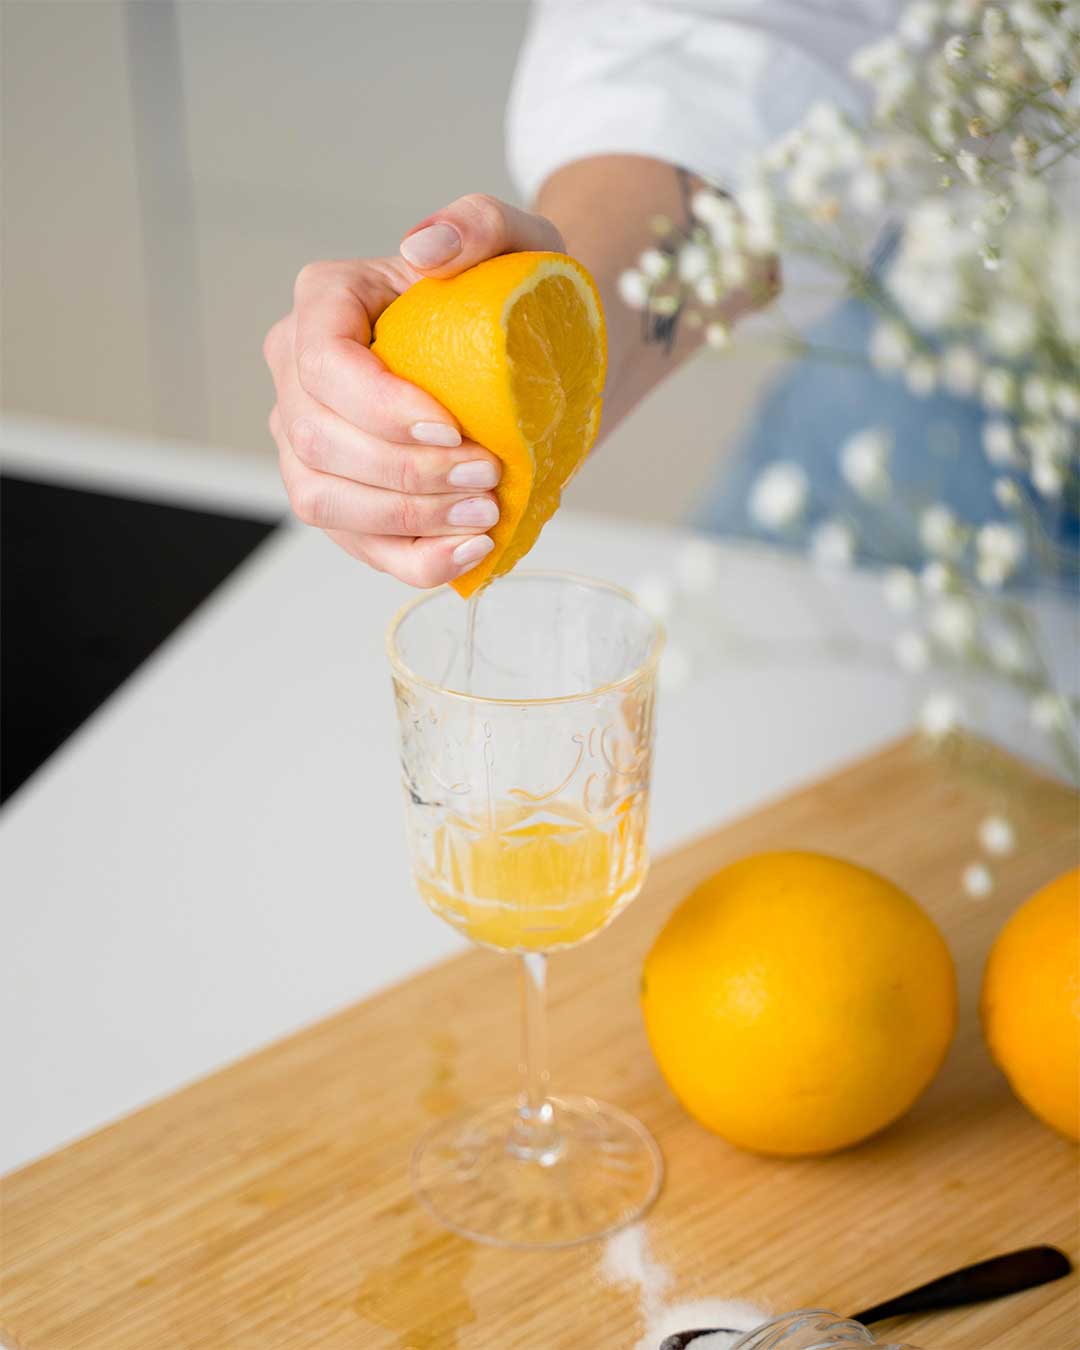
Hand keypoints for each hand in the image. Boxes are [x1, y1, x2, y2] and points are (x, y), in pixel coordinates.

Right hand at [264, 194, 563, 586]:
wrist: (532, 356)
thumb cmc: (515, 296)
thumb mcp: (520, 242)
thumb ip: (479, 224)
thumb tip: (422, 248)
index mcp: (325, 302)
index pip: (322, 361)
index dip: (378, 407)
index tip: (453, 431)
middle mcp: (298, 376)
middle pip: (317, 440)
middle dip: (403, 473)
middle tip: (487, 477)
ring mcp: (310, 445)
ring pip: (322, 500)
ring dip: (406, 519)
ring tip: (483, 515)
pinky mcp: (344, 501)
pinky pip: (359, 546)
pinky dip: (414, 561)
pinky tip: (470, 552)